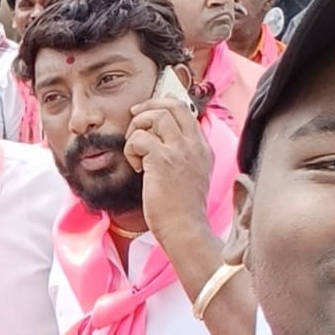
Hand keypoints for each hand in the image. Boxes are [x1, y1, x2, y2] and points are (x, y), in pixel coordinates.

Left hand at [126, 95, 213, 243]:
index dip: (163, 105)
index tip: (146, 112)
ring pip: (155, 116)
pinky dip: (131, 149)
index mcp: (202, 147)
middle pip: (172, 105)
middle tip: (134, 117)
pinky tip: (137, 167)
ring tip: (136, 150)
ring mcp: (180, 150)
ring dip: (137, 129)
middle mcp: (194, 144)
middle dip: (148, 107)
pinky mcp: (162, 160)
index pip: (185, 110)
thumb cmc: (183, 209)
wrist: (185, 229)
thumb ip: (183, 156)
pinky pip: (139, 138)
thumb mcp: (192, 175)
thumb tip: (161, 140)